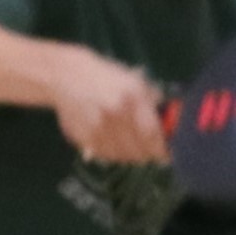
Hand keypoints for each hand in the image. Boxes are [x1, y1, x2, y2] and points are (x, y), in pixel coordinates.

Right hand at [48, 48, 169, 162]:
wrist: (66, 76)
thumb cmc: (105, 77)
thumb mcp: (134, 82)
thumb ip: (153, 102)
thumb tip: (169, 124)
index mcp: (132, 97)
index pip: (153, 135)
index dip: (162, 150)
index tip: (166, 155)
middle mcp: (115, 115)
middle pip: (139, 152)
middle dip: (147, 153)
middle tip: (148, 149)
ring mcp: (98, 129)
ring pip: (123, 157)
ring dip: (130, 154)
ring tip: (128, 142)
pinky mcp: (85, 139)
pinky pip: (106, 156)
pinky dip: (113, 153)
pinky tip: (112, 141)